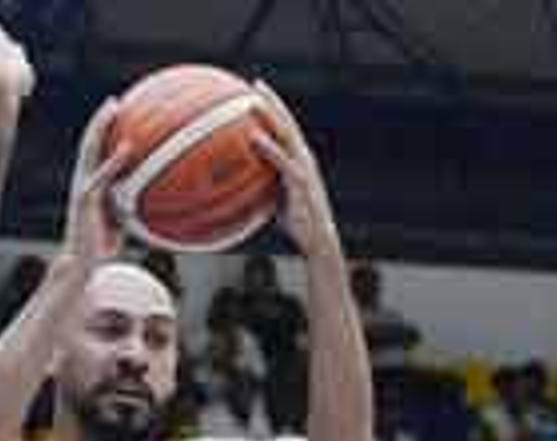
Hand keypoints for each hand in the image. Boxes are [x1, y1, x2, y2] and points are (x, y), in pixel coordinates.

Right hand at [63, 99, 128, 262]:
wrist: (83, 264)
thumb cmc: (103, 247)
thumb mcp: (122, 221)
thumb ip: (132, 205)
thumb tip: (157, 199)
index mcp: (90, 185)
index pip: (94, 152)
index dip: (102, 132)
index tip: (117, 113)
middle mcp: (83, 181)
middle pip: (89, 144)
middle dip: (100, 121)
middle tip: (114, 102)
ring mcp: (82, 188)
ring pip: (89, 150)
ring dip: (100, 127)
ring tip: (113, 108)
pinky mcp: (84, 200)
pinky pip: (100, 175)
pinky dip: (113, 160)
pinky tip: (127, 147)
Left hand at [249, 81, 339, 259]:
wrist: (318, 240)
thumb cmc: (297, 223)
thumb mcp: (277, 198)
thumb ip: (264, 184)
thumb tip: (238, 183)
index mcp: (300, 158)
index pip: (287, 126)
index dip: (274, 107)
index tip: (257, 91)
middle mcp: (304, 157)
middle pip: (288, 122)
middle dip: (272, 101)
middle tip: (255, 83)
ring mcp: (304, 167)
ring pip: (287, 134)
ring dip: (269, 115)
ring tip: (251, 101)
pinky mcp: (301, 181)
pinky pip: (281, 159)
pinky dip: (267, 146)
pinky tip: (252, 136)